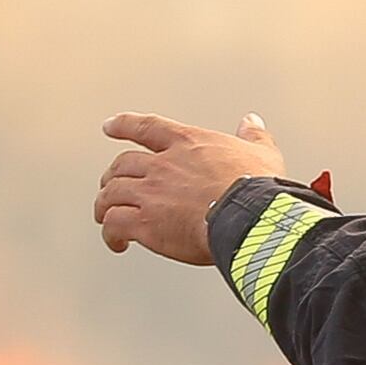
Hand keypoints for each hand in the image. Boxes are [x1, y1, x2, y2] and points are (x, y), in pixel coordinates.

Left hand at [92, 114, 294, 261]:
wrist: (249, 217)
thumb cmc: (258, 187)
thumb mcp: (261, 153)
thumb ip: (253, 135)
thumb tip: (251, 121)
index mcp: (187, 143)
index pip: (146, 127)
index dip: (124, 125)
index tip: (110, 127)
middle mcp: (163, 165)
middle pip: (121, 165)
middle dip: (112, 176)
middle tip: (110, 186)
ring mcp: (151, 194)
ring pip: (111, 194)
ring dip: (104, 205)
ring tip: (105, 216)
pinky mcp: (146, 224)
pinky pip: (114, 225)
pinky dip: (110, 234)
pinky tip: (117, 243)